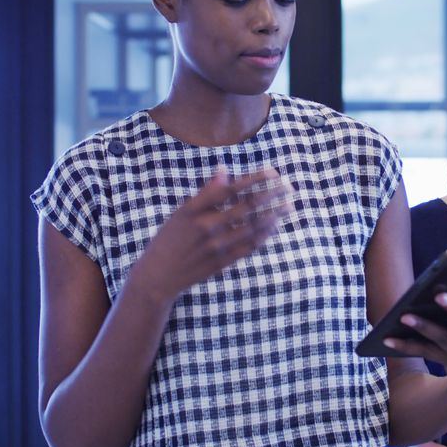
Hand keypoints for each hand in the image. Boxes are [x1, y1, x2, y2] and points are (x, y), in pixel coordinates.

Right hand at [132, 167, 293, 298]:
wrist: (157, 277)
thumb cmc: (168, 240)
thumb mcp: (181, 213)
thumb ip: (205, 193)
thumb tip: (224, 170)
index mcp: (194, 211)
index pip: (230, 190)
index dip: (254, 180)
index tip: (273, 172)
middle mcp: (206, 227)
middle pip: (246, 208)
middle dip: (271, 195)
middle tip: (289, 186)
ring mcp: (216, 247)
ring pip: (252, 228)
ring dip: (273, 215)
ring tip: (289, 205)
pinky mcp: (222, 262)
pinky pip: (248, 247)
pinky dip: (264, 236)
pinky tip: (275, 226)